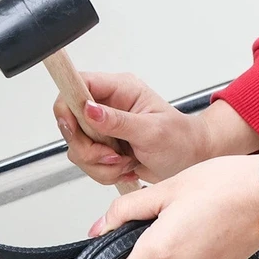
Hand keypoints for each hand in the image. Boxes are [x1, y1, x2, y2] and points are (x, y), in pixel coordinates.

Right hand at [53, 72, 210, 184]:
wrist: (191, 160)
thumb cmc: (181, 140)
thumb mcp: (151, 130)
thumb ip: (118, 121)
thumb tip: (89, 110)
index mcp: (120, 90)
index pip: (77, 85)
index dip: (68, 106)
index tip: (74, 127)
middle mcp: (108, 106)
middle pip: (70, 123)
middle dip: (88, 148)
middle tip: (112, 155)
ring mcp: (103, 129)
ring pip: (77, 148)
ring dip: (99, 164)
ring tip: (125, 162)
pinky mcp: (103, 148)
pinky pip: (87, 163)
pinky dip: (104, 172)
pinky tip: (125, 168)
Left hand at [87, 155, 258, 258]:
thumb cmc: (223, 185)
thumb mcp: (164, 189)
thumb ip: (125, 210)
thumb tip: (100, 228)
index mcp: (161, 250)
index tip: (116, 245)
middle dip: (143, 245)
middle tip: (159, 214)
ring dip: (167, 244)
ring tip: (185, 214)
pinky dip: (187, 247)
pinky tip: (201, 222)